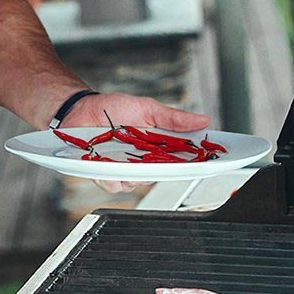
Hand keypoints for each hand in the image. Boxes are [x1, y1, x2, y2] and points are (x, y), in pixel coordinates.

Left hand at [61, 92, 210, 194]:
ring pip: (138, 183)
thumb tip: (202, 120)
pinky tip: (107, 161)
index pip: (183, 160)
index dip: (197, 163)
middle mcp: (144, 162)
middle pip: (163, 175)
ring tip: (126, 152)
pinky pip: (114, 184)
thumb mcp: (147, 108)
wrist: (81, 109)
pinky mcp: (105, 175)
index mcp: (158, 147)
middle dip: (164, 168)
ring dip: (134, 170)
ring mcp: (125, 170)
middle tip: (160, 154)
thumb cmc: (113, 109)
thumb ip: (173, 119)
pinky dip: (112, 174)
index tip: (211, 161)